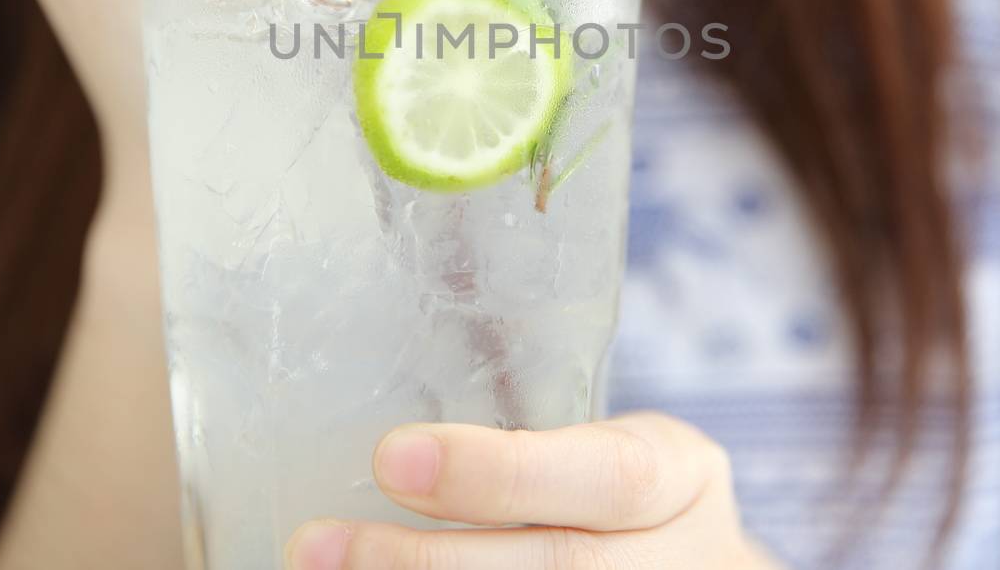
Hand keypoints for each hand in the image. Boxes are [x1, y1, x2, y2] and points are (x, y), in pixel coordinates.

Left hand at [285, 413, 775, 568]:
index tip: (391, 456)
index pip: (607, 476)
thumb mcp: (612, 452)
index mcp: (681, 481)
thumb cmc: (629, 507)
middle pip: (560, 569)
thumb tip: (385, 442)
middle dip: (428, 562)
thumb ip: (532, 448)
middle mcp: (680, 561)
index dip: (500, 473)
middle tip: (319, 544)